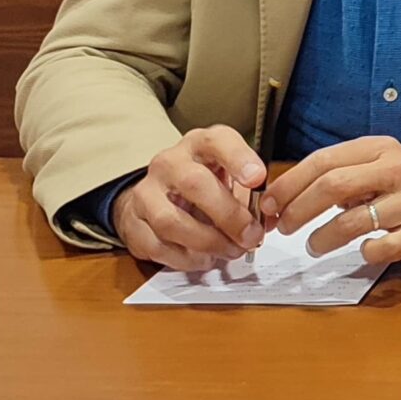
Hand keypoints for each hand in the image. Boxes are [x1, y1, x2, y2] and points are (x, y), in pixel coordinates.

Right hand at [113, 125, 266, 271]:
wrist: (154, 194)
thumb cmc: (202, 183)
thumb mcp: (227, 176)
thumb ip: (249, 195)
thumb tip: (267, 221)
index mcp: (199, 144)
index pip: (217, 141)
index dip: (238, 159)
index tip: (257, 178)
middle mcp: (169, 163)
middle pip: (194, 184)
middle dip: (228, 215)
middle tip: (251, 236)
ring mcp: (146, 192)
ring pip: (171, 221)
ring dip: (208, 242)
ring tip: (231, 251)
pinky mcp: (132, 223)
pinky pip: (158, 246)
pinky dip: (187, 259)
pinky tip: (206, 258)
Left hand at [259, 135, 400, 263]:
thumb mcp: (375, 166)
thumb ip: (337, 175)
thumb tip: (284, 197)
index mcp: (379, 148)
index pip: (324, 161)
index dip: (290, 184)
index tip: (269, 204)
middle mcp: (397, 169)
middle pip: (334, 186)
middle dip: (299, 209)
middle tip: (282, 227)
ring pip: (355, 220)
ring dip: (324, 238)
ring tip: (313, 247)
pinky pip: (384, 246)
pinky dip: (365, 252)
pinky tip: (361, 252)